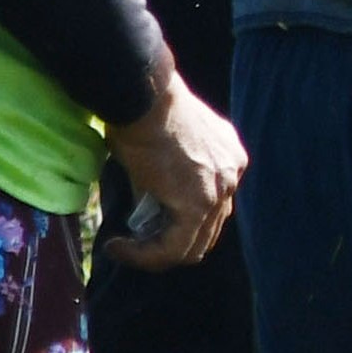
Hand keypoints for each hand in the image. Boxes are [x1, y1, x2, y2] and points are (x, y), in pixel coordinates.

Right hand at [99, 63, 245, 270]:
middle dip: (169, 243)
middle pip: (208, 229)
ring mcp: (221, 190)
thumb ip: (169, 182)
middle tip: (134, 244)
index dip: (176, 225)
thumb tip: (148, 215)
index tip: (143, 227)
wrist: (147, 97)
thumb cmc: (148, 112)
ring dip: (155, 254)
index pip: (212, 208)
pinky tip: (118, 246)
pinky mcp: (199, 204)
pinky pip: (174, 248)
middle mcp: (233, 173)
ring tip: (123, 247)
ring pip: (192, 245)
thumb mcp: (167, 149)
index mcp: (229, 157)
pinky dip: (144, 255)